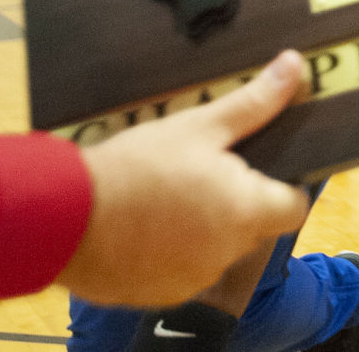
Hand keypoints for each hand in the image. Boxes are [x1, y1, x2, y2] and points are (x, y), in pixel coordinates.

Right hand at [59, 51, 311, 306]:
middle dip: (239, 202)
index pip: (293, 207)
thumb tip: (293, 66)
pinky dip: (174, 251)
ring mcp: (194, 277)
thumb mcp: (199, 126)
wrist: (64, 216)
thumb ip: (254, 102)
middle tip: (206, 173)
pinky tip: (148, 225)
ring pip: (218, 249)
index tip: (260, 168)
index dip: (284, 186)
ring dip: (206, 228)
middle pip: (255, 226)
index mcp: (247, 211)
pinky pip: (183, 270)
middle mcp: (228, 252)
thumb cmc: (136, 167)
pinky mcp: (161, 293)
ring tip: (171, 196)